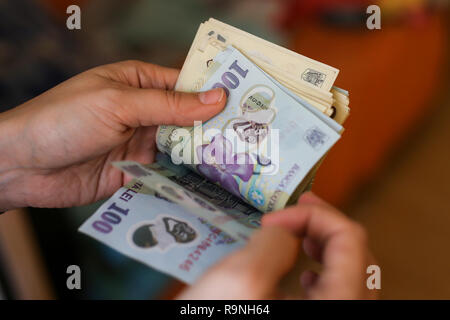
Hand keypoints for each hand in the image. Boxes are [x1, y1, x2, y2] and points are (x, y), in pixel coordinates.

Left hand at [0, 60, 225, 209]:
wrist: (22, 166)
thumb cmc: (63, 120)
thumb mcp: (118, 104)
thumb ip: (168, 105)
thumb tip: (216, 98)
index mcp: (138, 83)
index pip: (185, 84)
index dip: (214, 92)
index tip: (247, 103)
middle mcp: (143, 112)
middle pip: (188, 118)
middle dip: (215, 126)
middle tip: (251, 136)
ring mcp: (141, 143)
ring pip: (181, 147)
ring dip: (203, 154)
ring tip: (239, 160)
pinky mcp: (136, 172)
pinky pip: (168, 174)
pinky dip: (185, 178)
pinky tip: (209, 183)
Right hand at [178, 192, 376, 299]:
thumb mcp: (241, 279)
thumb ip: (273, 242)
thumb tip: (286, 229)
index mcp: (338, 305)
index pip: (350, 241)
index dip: (315, 217)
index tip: (273, 218)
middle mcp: (346, 312)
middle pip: (357, 256)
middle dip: (324, 224)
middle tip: (298, 206)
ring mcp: (333, 318)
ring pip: (351, 275)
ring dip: (327, 245)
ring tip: (303, 231)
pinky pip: (338, 295)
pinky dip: (324, 272)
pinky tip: (305, 272)